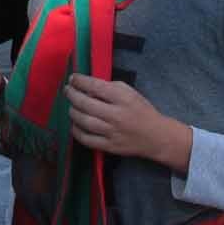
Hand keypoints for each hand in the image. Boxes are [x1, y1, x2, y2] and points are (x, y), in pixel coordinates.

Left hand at [65, 74, 191, 171]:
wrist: (156, 137)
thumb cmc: (142, 111)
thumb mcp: (130, 92)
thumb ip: (110, 87)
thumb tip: (87, 85)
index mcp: (122, 98)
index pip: (95, 86)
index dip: (80, 81)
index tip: (72, 78)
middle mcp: (116, 115)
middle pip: (85, 104)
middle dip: (72, 95)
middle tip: (67, 90)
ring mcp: (111, 132)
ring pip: (83, 121)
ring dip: (72, 111)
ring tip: (71, 106)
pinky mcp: (109, 146)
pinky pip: (86, 139)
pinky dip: (76, 130)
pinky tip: (75, 124)